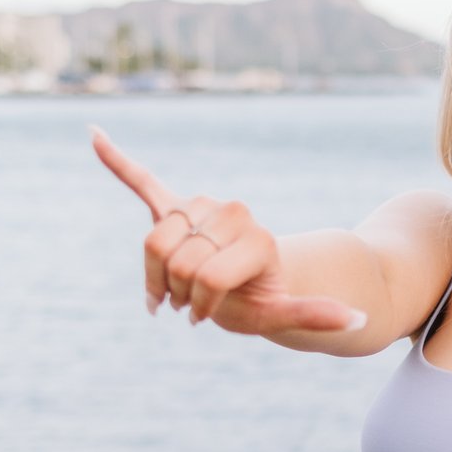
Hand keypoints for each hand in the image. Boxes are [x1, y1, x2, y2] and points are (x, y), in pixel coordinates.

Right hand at [90, 125, 366, 334]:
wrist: (255, 280)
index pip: (206, 274)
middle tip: (194, 306)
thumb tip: (358, 317)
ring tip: (173, 293)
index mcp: (254, 236)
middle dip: (178, 294)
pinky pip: (142, 181)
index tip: (207, 319)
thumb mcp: (285, 314)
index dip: (201, 305)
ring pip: (153, 243)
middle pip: (176, 258)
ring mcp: (201, 206)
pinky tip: (93, 133)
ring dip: (154, 276)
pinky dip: (117, 159)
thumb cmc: (263, 300)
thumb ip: (316, 315)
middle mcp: (228, 211)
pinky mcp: (175, 203)